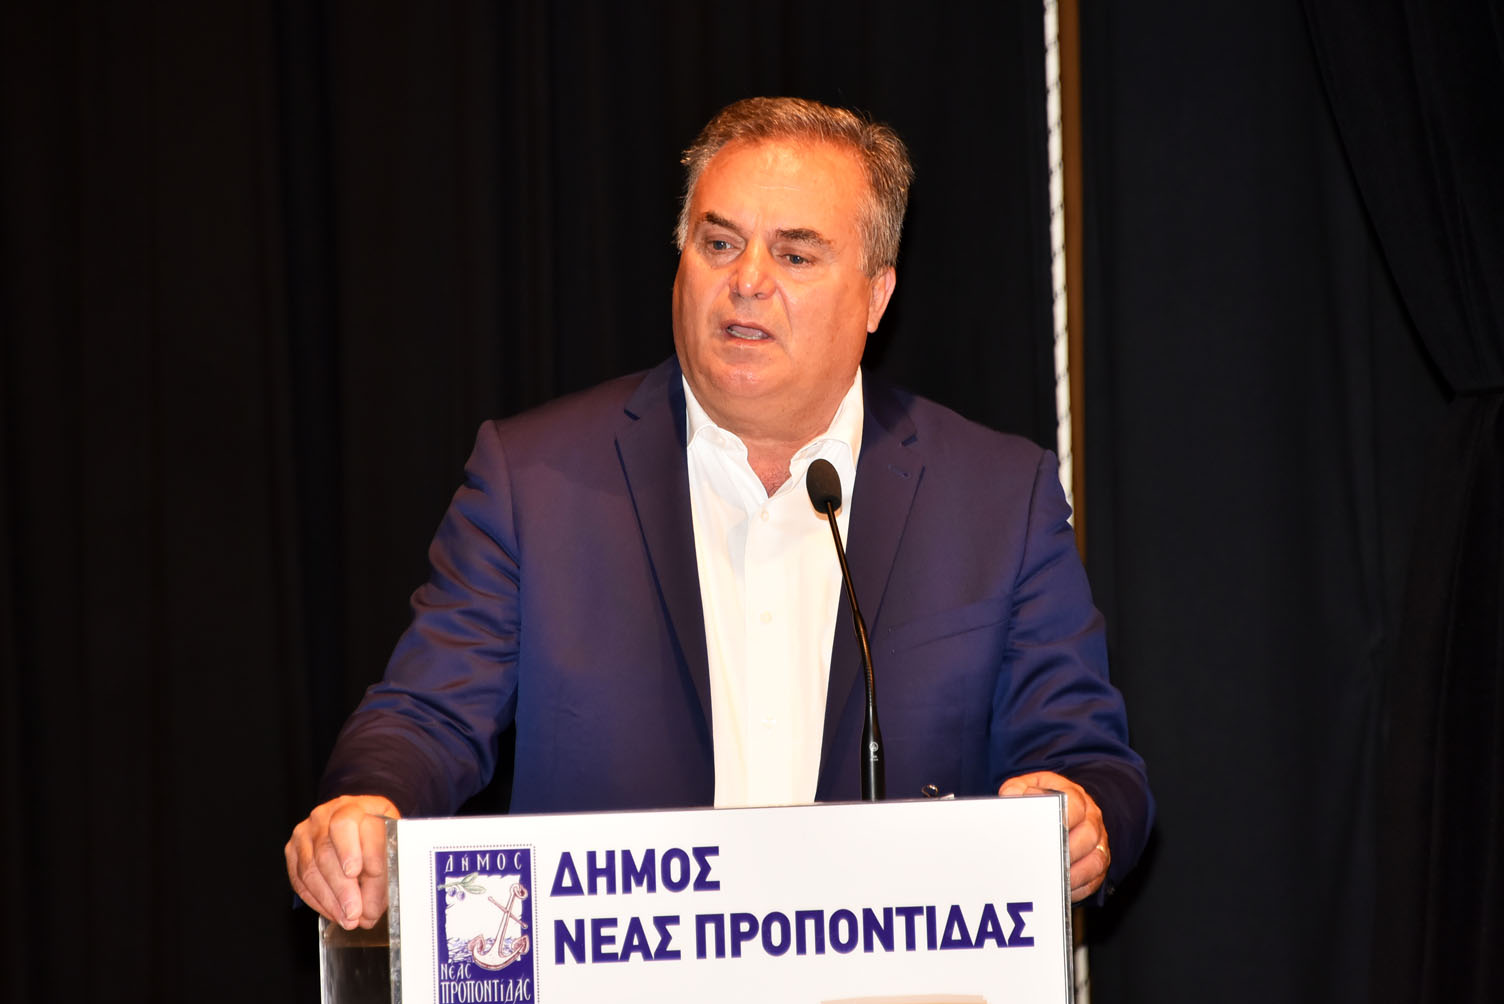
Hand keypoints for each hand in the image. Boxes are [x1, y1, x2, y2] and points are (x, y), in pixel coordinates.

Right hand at [285, 794, 399, 928]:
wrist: (359, 820)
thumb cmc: (377, 830)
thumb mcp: (390, 839)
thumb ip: (384, 869)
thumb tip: (370, 909)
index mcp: (352, 806)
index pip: (346, 825)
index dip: (351, 850)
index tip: (361, 874)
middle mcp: (325, 816)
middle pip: (326, 852)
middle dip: (342, 888)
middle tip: (355, 911)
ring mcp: (305, 833)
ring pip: (310, 869)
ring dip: (330, 900)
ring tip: (347, 918)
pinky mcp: (293, 850)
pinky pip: (299, 880)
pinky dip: (317, 900)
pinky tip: (333, 911)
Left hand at [999, 771, 1109, 901]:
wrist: (1062, 805)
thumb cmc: (1043, 799)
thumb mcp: (1029, 786)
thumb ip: (1018, 790)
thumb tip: (1010, 797)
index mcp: (1075, 797)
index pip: (1075, 806)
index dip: (1062, 818)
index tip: (1047, 829)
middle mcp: (1092, 819)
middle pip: (1089, 835)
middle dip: (1067, 850)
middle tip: (1046, 860)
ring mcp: (1099, 841)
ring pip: (1096, 860)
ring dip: (1074, 873)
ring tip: (1053, 880)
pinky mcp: (1098, 862)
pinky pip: (1095, 879)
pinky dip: (1079, 887)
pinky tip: (1061, 890)